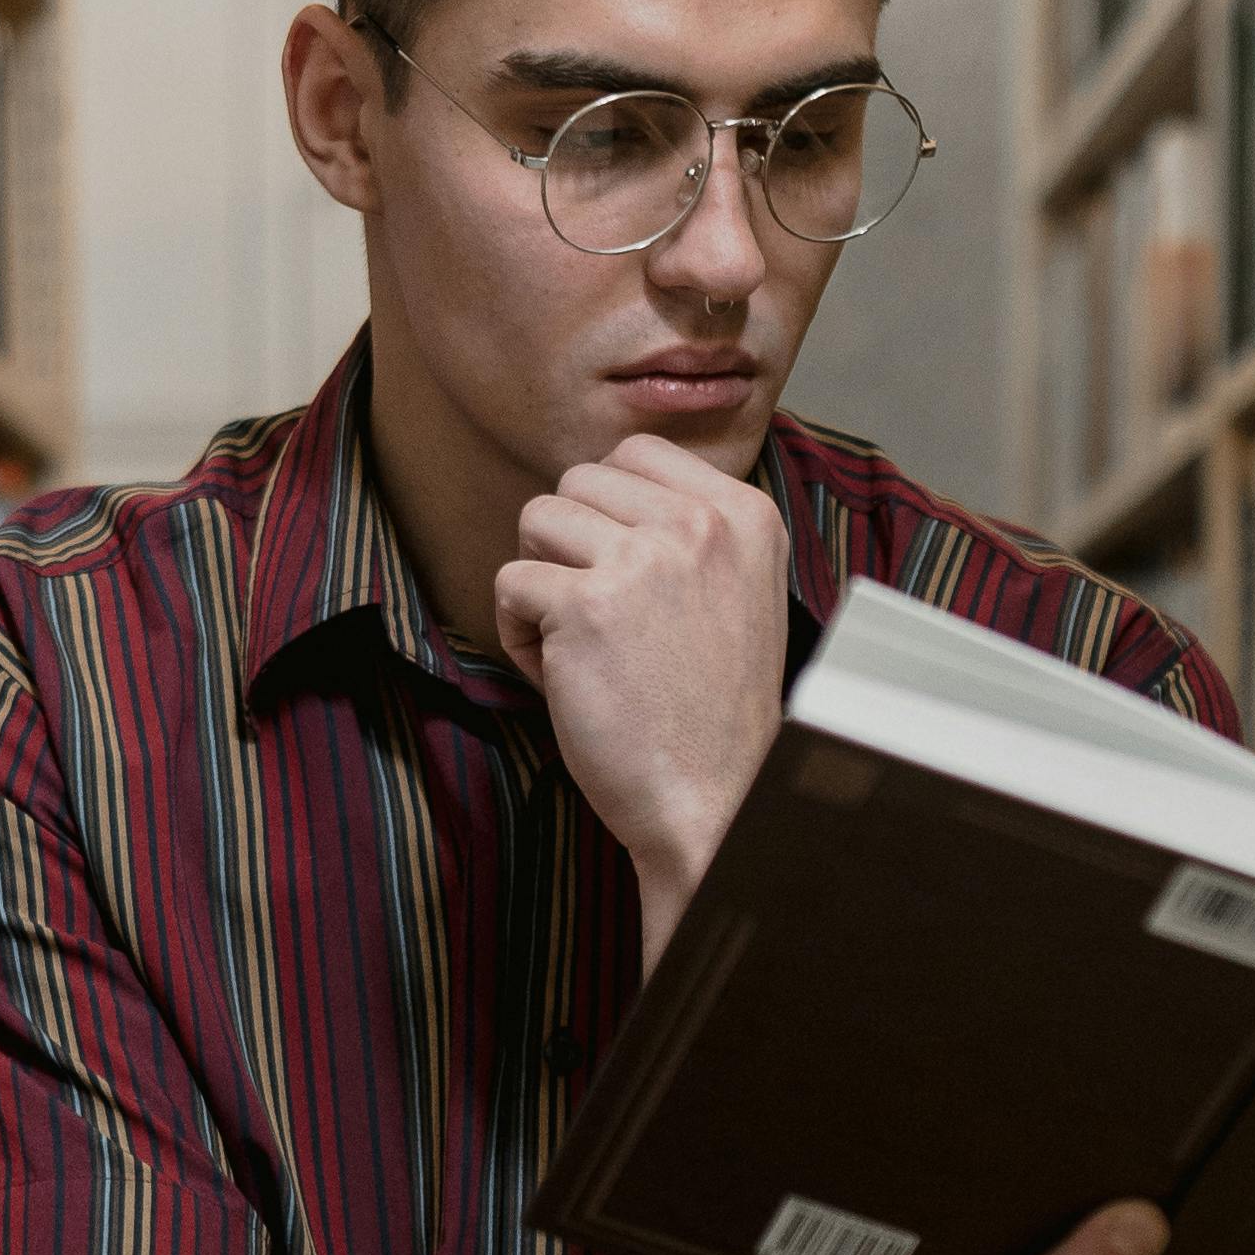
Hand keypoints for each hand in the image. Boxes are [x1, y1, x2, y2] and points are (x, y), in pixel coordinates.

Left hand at [494, 435, 785, 940]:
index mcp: (744, 514)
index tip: (628, 580)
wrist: (717, 802)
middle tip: (598, 618)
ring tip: (577, 645)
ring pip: (537, 519)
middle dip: (570, 546)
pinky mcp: (587, 606)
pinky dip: (518, 634)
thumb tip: (605, 481)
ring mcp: (644, 560)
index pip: (637, 452)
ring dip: (540, 582)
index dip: (609, 513)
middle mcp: (699, 524)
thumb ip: (688, 530)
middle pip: (579, 480)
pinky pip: (510, 582)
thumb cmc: (713, 711)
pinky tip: (561, 677)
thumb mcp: (738, 591)